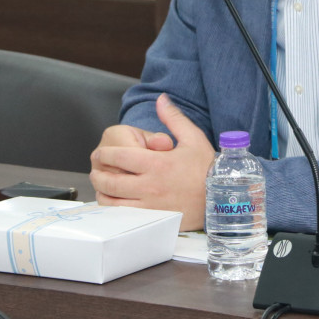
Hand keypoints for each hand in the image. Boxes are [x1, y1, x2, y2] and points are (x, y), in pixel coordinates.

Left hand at [88, 94, 213, 230]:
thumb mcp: (193, 138)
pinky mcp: (153, 219)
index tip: (100, 153)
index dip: (105, 154)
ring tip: (101, 186)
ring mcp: (151, 205)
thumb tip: (161, 99)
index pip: (119, 156)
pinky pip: (124, 217)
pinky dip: (113, 210)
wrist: (222, 199)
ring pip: (114, 202)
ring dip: (102, 193)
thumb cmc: (207, 169)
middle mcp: (150, 185)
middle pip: (111, 181)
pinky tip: (114, 203)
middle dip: (98, 174)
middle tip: (96, 169)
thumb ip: (174, 118)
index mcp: (157, 163)